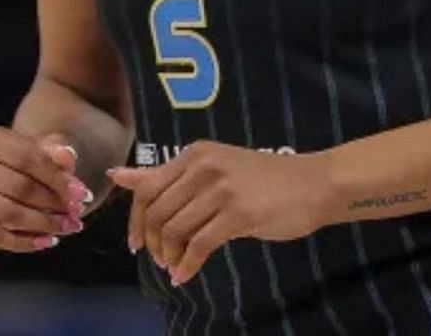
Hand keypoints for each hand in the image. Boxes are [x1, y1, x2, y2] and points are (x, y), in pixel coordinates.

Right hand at [0, 127, 93, 251]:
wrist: (13, 170)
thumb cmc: (32, 160)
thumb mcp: (48, 150)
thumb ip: (59, 152)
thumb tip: (65, 156)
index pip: (24, 158)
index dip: (55, 178)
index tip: (82, 194)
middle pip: (17, 187)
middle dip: (52, 203)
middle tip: (77, 212)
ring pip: (7, 214)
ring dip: (43, 224)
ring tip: (68, 227)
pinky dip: (23, 242)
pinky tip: (47, 241)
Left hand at [106, 141, 331, 285]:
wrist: (313, 183)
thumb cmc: (261, 179)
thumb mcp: (211, 169)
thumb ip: (166, 176)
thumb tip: (117, 174)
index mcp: (193, 154)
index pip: (147, 188)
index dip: (135, 220)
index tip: (135, 243)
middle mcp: (203, 167)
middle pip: (157, 211)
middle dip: (152, 242)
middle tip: (158, 259)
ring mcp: (220, 189)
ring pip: (175, 229)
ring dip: (169, 255)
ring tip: (172, 266)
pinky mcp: (239, 214)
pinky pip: (200, 244)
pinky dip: (187, 264)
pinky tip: (185, 275)